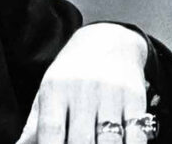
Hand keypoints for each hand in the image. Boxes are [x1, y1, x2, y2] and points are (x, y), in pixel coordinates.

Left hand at [15, 23, 149, 143]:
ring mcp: (111, 94)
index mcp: (55, 90)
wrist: (109, 39)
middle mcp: (83, 90)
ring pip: (110, 141)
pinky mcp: (135, 99)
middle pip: (81, 139)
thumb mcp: (48, 93)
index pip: (51, 129)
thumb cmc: (71, 75)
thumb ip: (35, 126)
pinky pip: (136, 134)